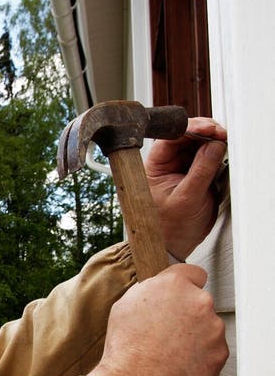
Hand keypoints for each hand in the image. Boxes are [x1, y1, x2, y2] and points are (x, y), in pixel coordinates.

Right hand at [90, 264, 227, 375]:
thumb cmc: (124, 350)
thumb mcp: (125, 306)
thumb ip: (152, 290)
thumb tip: (162, 289)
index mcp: (175, 285)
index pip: (193, 274)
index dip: (182, 288)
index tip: (177, 300)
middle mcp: (200, 302)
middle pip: (200, 302)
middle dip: (187, 315)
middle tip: (165, 333)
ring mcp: (213, 329)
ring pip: (208, 328)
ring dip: (195, 337)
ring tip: (169, 353)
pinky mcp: (219, 355)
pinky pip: (212, 352)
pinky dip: (199, 358)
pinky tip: (178, 365)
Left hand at [146, 118, 227, 260]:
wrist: (174, 246)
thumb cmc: (170, 229)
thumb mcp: (187, 198)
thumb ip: (201, 170)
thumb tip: (214, 145)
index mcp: (153, 168)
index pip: (169, 138)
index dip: (190, 128)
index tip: (209, 129)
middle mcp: (165, 165)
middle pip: (185, 136)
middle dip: (204, 132)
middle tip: (221, 135)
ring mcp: (179, 168)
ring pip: (197, 144)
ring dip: (211, 141)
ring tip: (222, 143)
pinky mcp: (192, 174)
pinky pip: (205, 156)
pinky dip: (215, 152)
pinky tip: (221, 153)